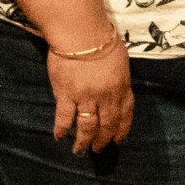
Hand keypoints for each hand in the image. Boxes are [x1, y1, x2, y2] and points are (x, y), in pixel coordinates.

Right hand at [45, 39, 132, 153]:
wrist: (82, 33)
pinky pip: (64, 117)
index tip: (118, 139)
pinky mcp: (66, 94)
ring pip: (87, 126)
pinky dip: (62, 129)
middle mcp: (106, 96)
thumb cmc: (102, 40)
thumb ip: (118, 79)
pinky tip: (59, 136)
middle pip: (107, 124)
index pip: (125, 113)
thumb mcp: (120, 61)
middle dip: (103, 139)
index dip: (122, 129)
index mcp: (121, 86)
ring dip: (83, 141)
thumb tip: (116, 90)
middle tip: (98, 149)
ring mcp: (86, 97)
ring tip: (79, 151)